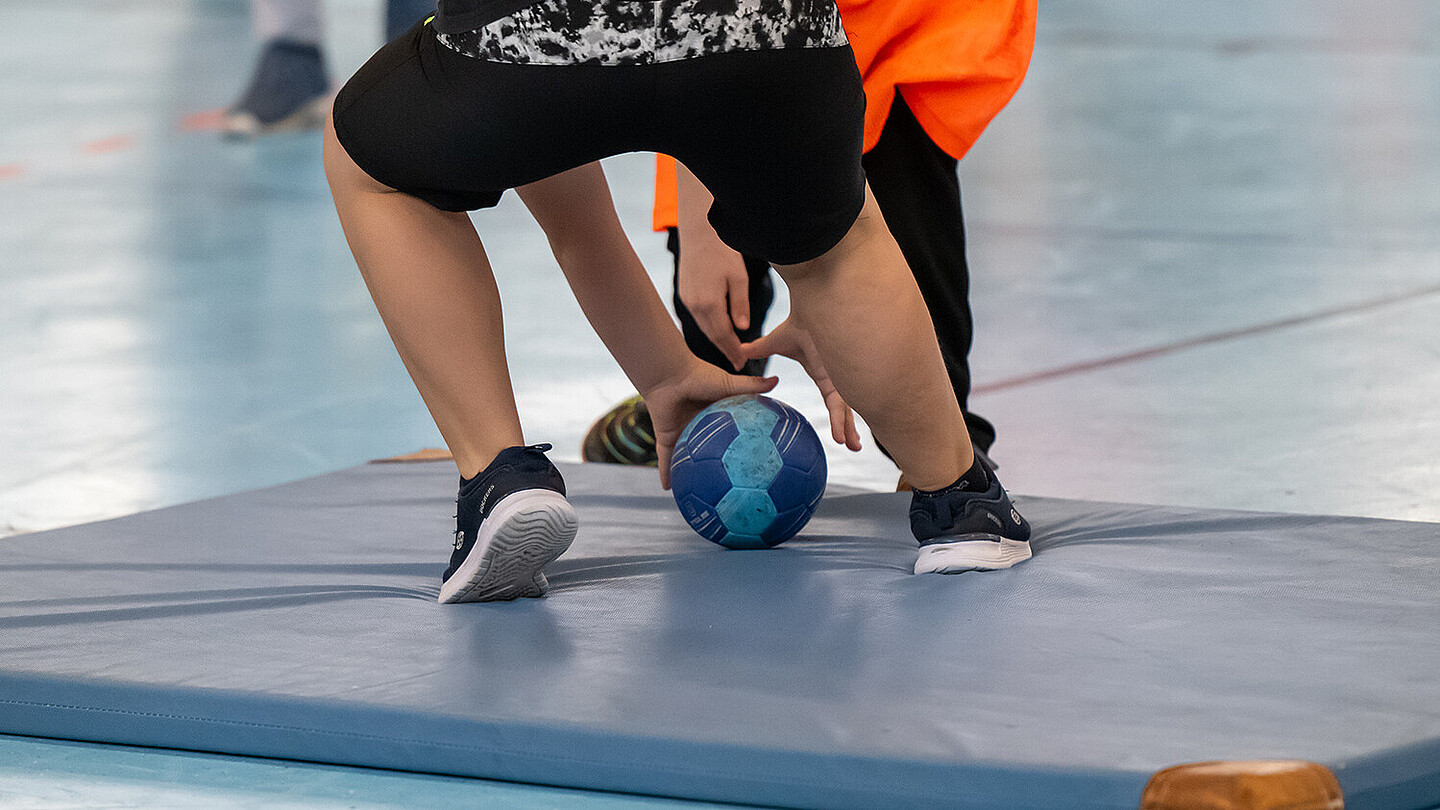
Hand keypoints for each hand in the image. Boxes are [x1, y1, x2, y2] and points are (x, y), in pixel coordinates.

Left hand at [643, 361, 778, 488]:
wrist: (669, 374)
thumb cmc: (699, 376)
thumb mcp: (729, 384)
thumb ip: (752, 385)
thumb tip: (778, 380)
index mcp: (714, 415)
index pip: (730, 435)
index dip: (739, 447)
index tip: (752, 460)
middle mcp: (698, 425)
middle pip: (710, 451)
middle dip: (716, 467)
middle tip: (730, 486)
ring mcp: (682, 432)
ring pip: (688, 458)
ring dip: (692, 474)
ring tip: (700, 494)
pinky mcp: (667, 437)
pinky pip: (667, 459)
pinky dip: (666, 472)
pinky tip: (668, 489)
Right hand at [676, 237, 751, 372]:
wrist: (698, 231)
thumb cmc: (722, 250)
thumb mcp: (738, 277)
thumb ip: (740, 305)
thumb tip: (743, 329)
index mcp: (709, 303)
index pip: (723, 336)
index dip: (733, 351)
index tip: (742, 364)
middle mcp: (694, 305)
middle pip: (712, 335)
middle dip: (726, 350)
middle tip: (738, 364)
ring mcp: (687, 300)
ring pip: (704, 327)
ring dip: (717, 340)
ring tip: (730, 350)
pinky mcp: (685, 294)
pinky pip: (699, 317)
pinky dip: (709, 327)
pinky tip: (718, 331)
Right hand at [742, 319, 861, 451]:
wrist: (812, 306)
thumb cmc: (798, 319)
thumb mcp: (775, 341)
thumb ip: (759, 349)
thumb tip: (739, 352)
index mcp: (825, 374)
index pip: (833, 401)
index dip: (837, 417)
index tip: (839, 436)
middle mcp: (836, 377)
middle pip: (845, 408)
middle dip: (850, 427)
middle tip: (854, 448)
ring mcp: (842, 376)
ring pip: (847, 409)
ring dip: (848, 429)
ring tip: (853, 448)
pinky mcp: (841, 375)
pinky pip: (841, 403)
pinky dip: (841, 421)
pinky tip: (843, 438)